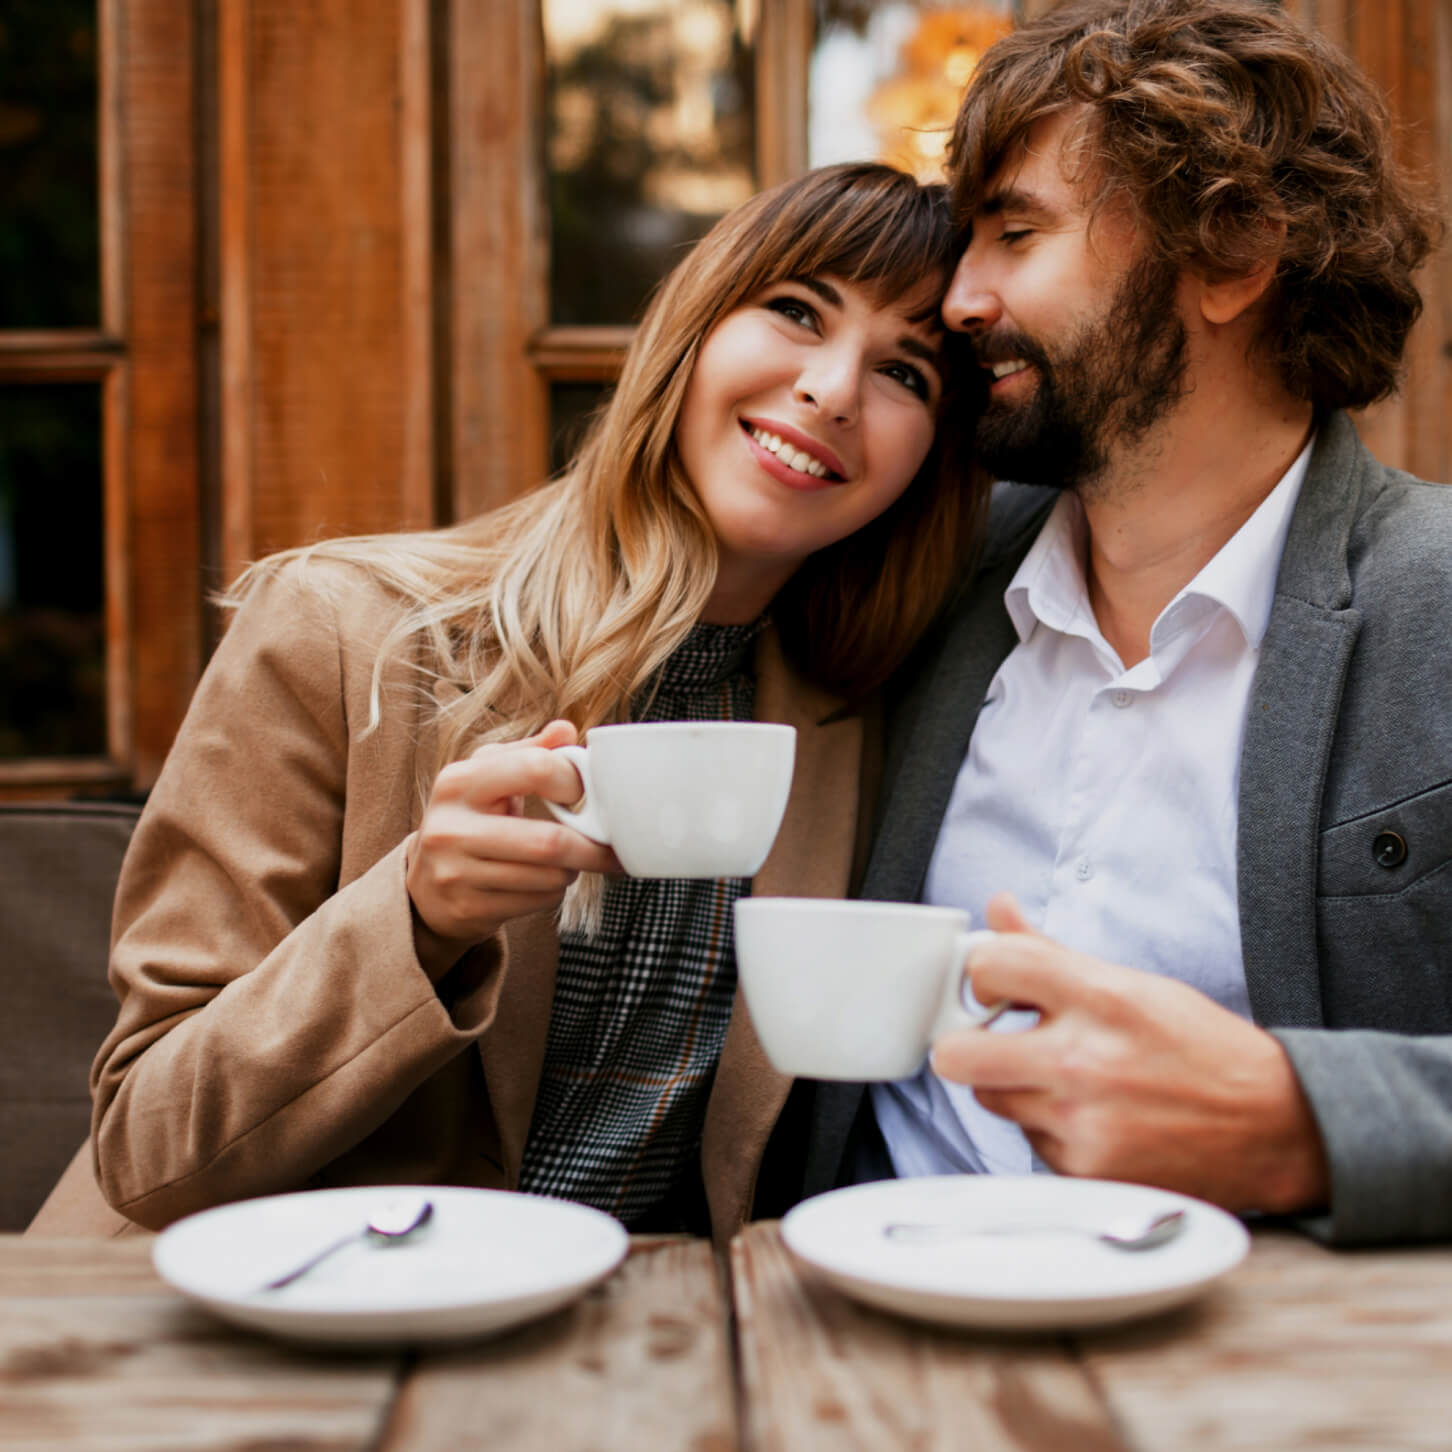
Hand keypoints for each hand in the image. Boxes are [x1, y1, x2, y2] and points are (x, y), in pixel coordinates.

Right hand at [405, 720, 618, 962]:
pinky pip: (537, 902)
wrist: (425, 885)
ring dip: (571, 871)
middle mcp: (451, 827)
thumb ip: (529, 751)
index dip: (572, 781)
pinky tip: (541, 883)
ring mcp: (456, 872)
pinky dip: (553, 893)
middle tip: (610, 847)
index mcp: (459, 782)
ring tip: (565, 862)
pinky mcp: (467, 908)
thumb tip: (566, 730)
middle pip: (549, 841)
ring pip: (549, 876)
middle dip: (592, 848)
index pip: (534, 769)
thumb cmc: (470, 819)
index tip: (584, 792)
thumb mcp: (487, 776)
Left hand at [930, 893, 1330, 1214]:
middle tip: (988, 1041)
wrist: (1274, 1127)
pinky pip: (1029, 1142)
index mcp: (1099, 998)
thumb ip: (1049, 951)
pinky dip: (1048, 1130)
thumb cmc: (1198, 1047)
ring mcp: (1082, 1123)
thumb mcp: (1129, 982)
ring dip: (1012, 1088)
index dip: (981, 974)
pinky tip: (1090, 1118)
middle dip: (963, 1045)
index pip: (990, 967)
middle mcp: (1084, 1062)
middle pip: (955, 1055)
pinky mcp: (1085, 1172)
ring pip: (991, 1100)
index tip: (995, 987)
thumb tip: (998, 909)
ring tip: (1062, 1079)